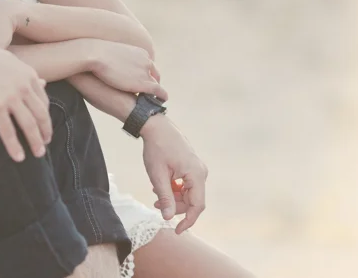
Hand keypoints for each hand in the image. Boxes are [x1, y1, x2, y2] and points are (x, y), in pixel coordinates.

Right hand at [0, 42, 51, 161]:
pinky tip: (19, 157)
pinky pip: (8, 131)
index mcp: (28, 74)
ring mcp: (10, 96)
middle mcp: (23, 86)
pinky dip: (14, 146)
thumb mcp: (9, 62)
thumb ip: (26, 74)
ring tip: (38, 154)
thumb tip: (44, 82)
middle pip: (41, 114)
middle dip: (46, 132)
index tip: (45, 128)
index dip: (46, 117)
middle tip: (46, 144)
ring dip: (36, 142)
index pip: (44, 101)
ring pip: (29, 124)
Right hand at [87, 40, 166, 99]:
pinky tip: (162, 100)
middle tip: (152, 89)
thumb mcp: (107, 52)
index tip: (142, 78)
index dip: (145, 72)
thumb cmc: (95, 52)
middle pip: (154, 72)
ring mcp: (146, 71)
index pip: (146, 63)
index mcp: (139, 52)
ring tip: (156, 98)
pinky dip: (162, 95)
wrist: (95, 54)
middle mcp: (146, 60)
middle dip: (154, 80)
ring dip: (157, 89)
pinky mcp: (144, 83)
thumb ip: (112, 57)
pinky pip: (158, 90)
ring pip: (156, 82)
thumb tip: (106, 60)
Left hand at [141, 116, 206, 233]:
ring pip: (189, 193)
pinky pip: (187, 184)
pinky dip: (175, 189)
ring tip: (156, 193)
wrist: (156, 126)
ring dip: (173, 197)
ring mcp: (197, 168)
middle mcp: (201, 172)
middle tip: (156, 204)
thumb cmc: (157, 148)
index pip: (198, 205)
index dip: (188, 221)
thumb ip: (165, 198)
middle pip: (193, 200)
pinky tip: (162, 185)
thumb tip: (169, 217)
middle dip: (176, 206)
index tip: (176, 231)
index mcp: (196, 174)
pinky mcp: (192, 166)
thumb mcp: (158, 176)